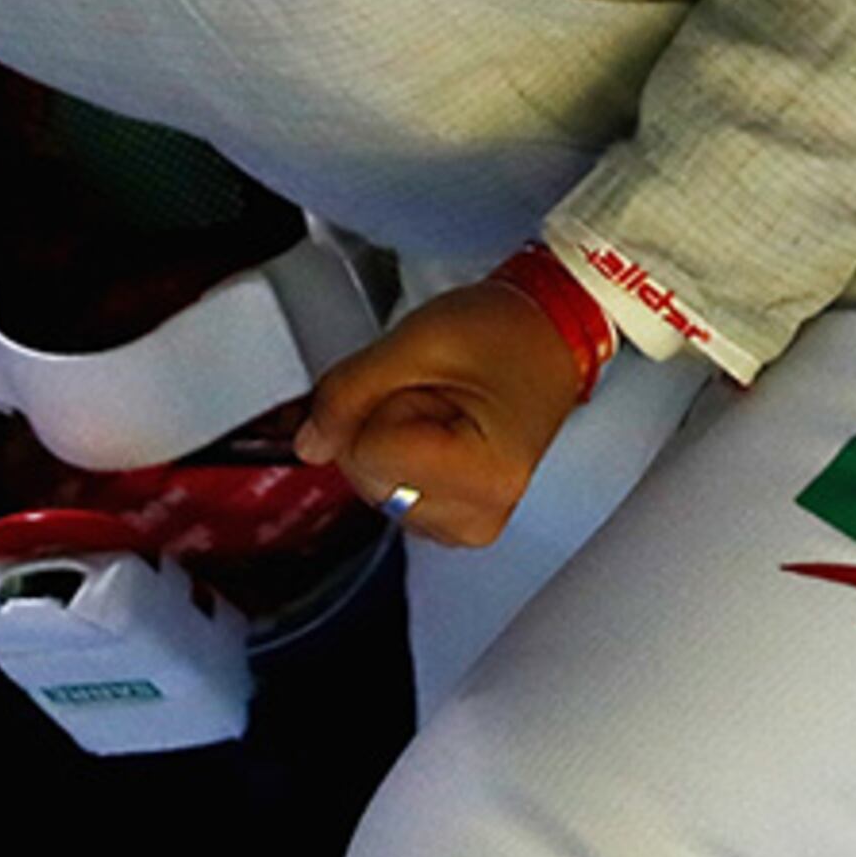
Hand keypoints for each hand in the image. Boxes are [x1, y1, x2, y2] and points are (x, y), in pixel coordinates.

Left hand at [291, 276, 589, 547]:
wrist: (547, 335)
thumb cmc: (503, 333)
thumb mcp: (415, 342)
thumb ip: (347, 392)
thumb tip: (308, 442)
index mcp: (482, 474)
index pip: (366, 454)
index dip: (377, 405)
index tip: (423, 382)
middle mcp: (482, 514)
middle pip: (366, 479)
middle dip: (379, 425)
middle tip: (433, 391)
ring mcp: (473, 523)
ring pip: (374, 491)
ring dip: (388, 442)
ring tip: (441, 407)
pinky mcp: (462, 521)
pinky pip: (393, 496)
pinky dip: (399, 460)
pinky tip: (438, 431)